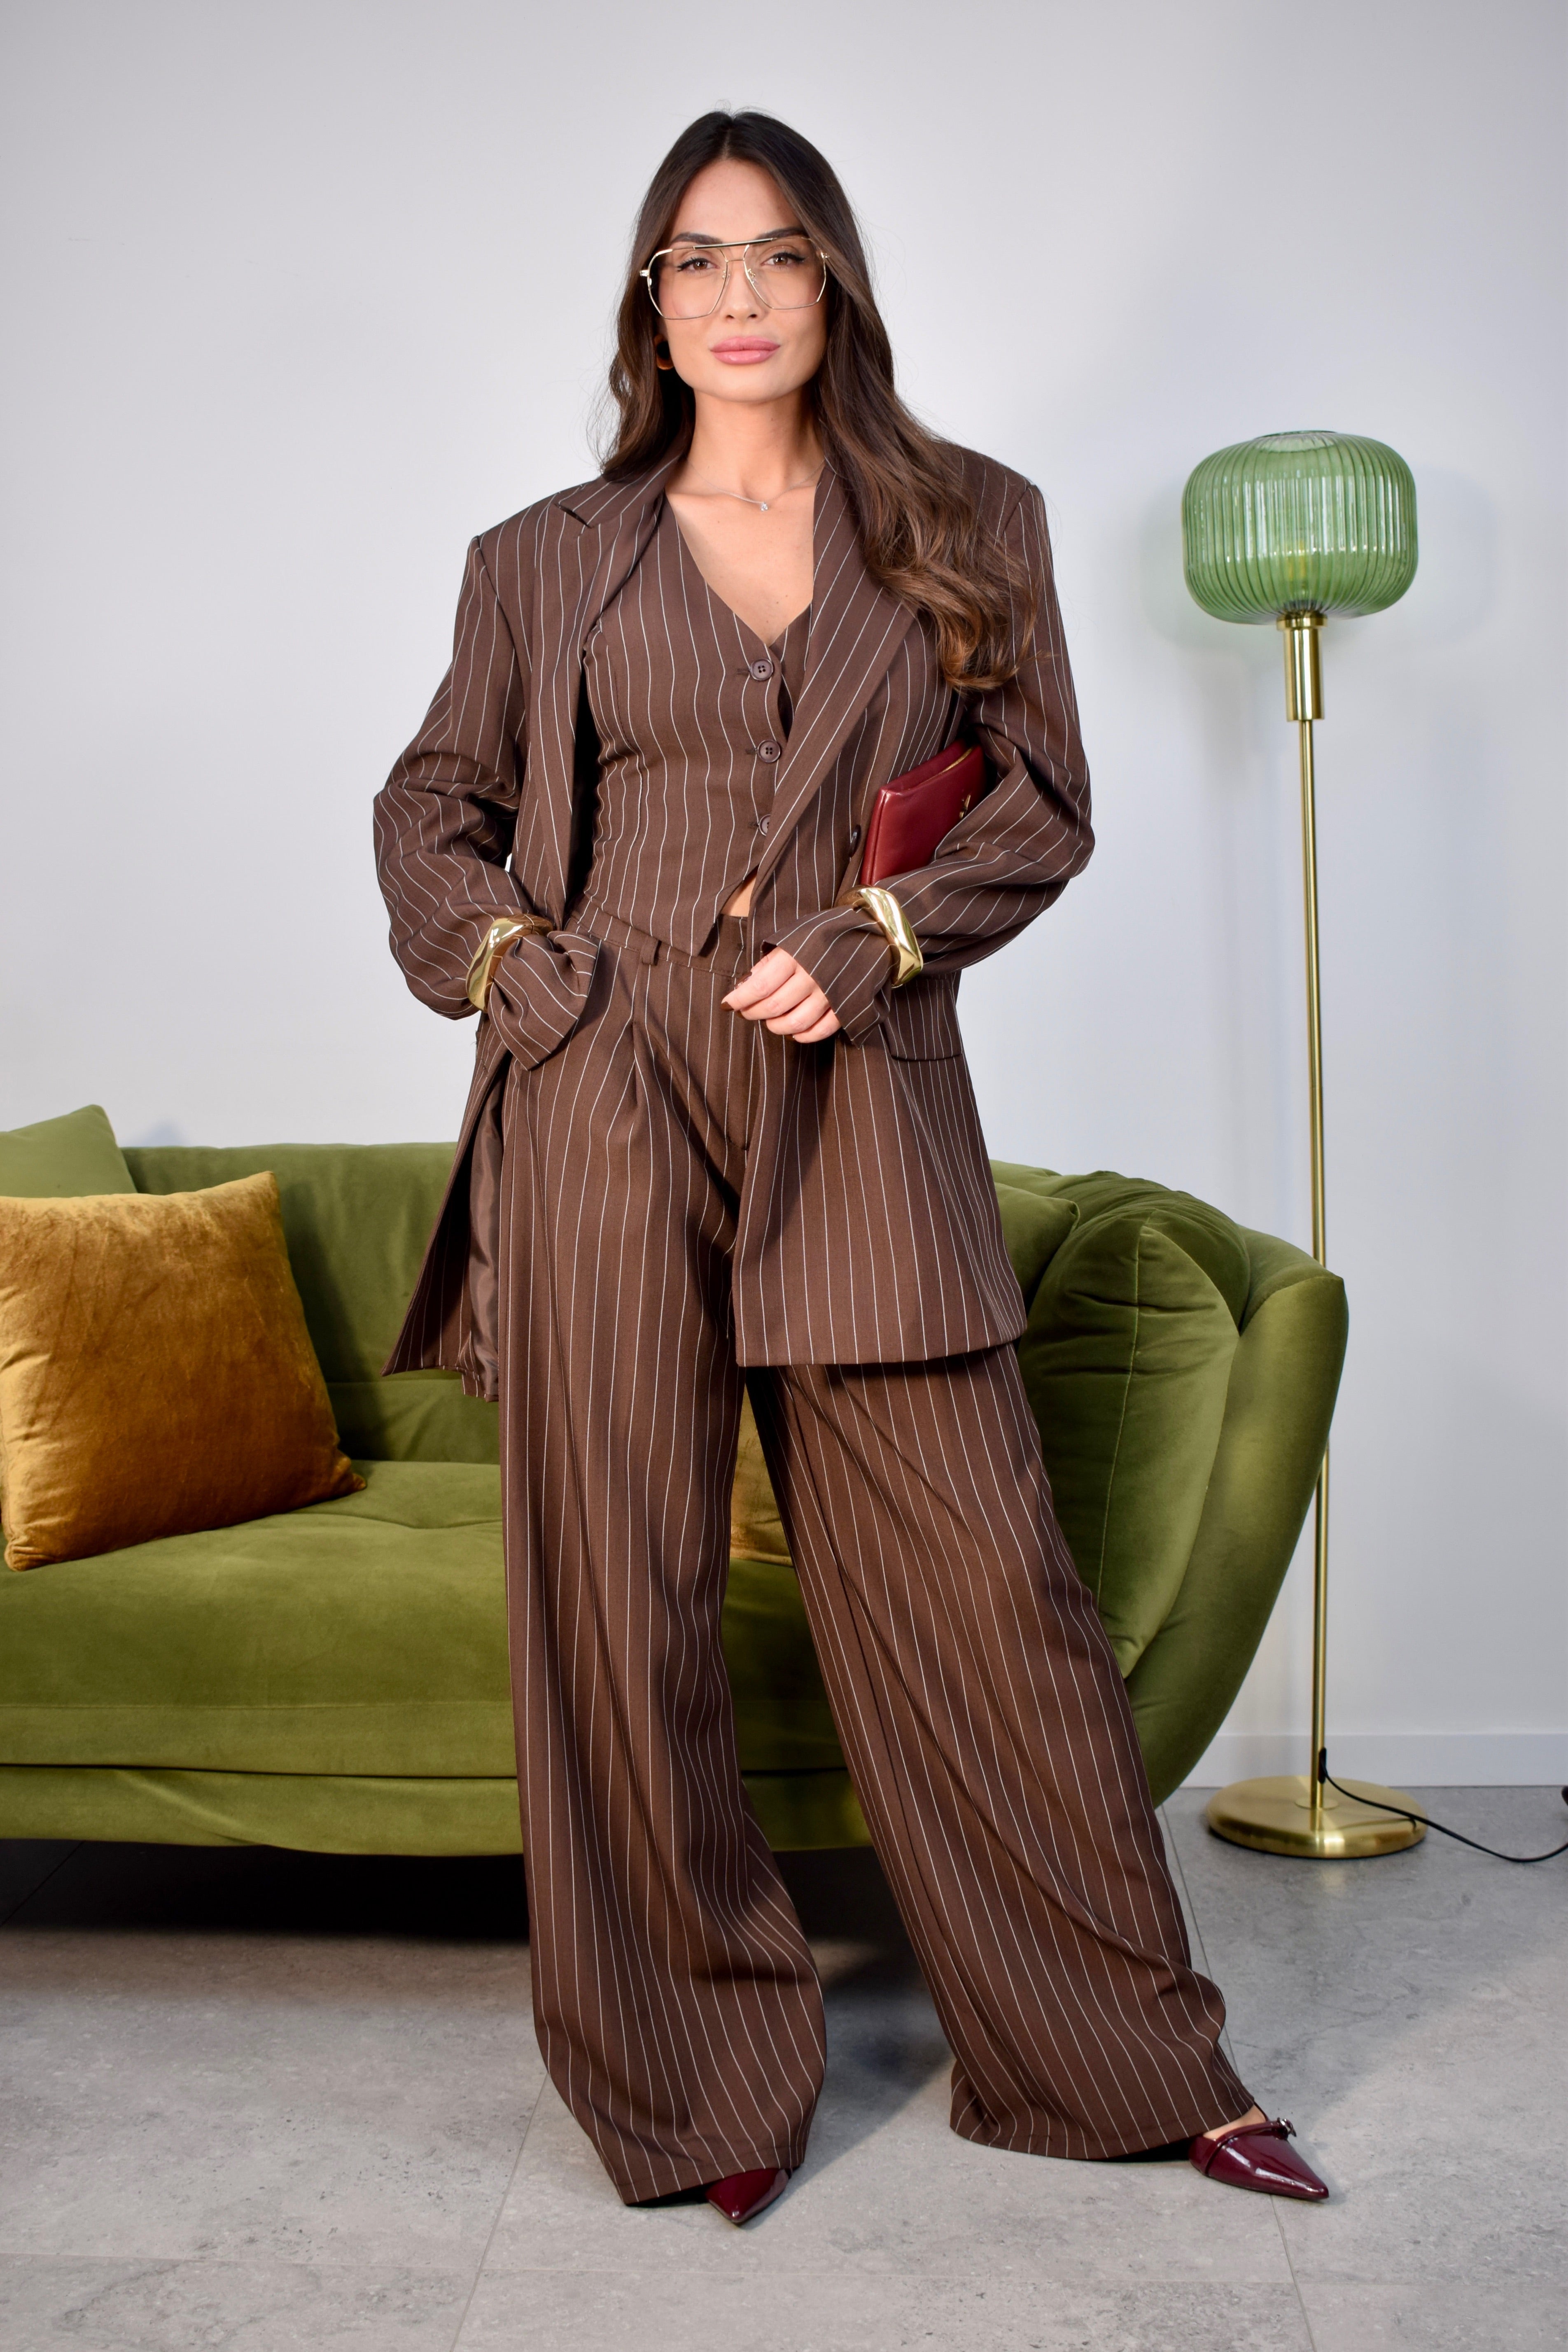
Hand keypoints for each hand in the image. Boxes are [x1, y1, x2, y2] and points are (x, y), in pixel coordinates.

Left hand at [722, 947, 841, 1042]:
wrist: (866, 933)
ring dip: (776, 1027)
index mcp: (796, 955)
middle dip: (753, 1013)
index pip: (760, 985)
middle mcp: (813, 975)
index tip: (727, 1004)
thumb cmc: (821, 935)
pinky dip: (804, 1036)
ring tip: (770, 1022)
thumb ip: (769, 960)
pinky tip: (794, 1032)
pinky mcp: (846, 1006)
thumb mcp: (791, 937)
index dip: (740, 999)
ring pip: (796, 1022)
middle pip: (775, 1006)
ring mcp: (831, 993)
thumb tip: (746, 985)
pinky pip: (821, 1030)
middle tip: (745, 1012)